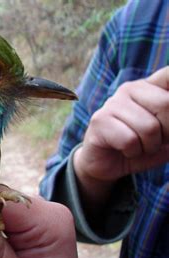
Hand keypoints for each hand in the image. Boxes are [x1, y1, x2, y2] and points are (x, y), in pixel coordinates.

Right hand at [73, 66, 168, 207]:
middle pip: (166, 104)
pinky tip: (124, 151)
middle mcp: (129, 89)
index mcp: (149, 87)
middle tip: (155, 142)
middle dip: (168, 132)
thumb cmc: (140, 149)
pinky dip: (132, 152)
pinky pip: (130, 140)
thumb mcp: (166, 137)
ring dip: (149, 147)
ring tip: (138, 148)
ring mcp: (112, 103)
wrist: (105, 166)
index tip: (166, 106)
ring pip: (149, 127)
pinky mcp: (99, 120)